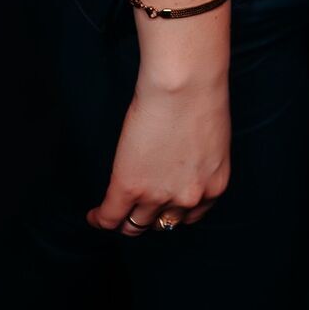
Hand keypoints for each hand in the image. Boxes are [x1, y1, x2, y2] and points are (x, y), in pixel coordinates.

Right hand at [86, 78, 230, 235]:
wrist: (184, 84)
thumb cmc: (202, 97)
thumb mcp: (213, 142)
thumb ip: (199, 163)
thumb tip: (180, 166)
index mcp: (214, 186)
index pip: (189, 217)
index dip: (172, 211)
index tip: (161, 206)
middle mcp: (189, 199)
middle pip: (162, 223)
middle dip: (149, 216)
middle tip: (135, 207)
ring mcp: (158, 195)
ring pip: (134, 225)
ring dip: (123, 220)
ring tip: (111, 213)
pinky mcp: (129, 187)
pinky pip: (110, 217)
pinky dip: (100, 219)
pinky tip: (94, 215)